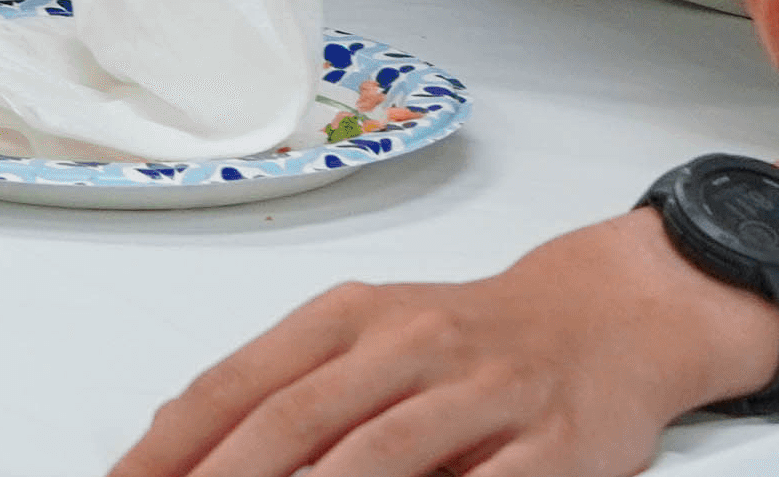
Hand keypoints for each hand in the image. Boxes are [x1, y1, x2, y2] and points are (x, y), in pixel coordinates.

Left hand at [110, 210, 778, 476]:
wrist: (605, 317)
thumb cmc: (466, 336)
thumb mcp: (364, 338)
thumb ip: (284, 384)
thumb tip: (177, 439)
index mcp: (345, 317)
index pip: (235, 383)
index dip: (173, 442)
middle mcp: (407, 343)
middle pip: (294, 419)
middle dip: (226, 476)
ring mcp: (482, 392)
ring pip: (382, 452)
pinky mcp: (554, 444)